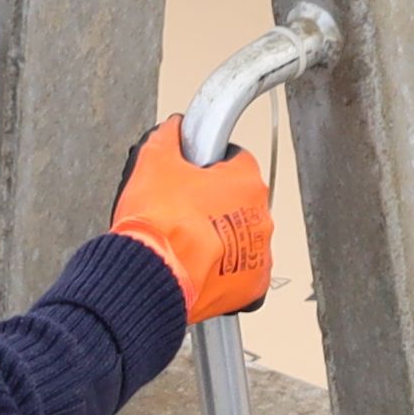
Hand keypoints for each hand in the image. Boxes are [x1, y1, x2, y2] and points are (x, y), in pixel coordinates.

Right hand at [107, 123, 273, 321]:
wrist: (152, 275)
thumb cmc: (157, 225)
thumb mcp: (153, 161)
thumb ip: (169, 138)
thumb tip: (173, 129)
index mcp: (245, 181)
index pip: (235, 160)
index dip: (209, 166)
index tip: (195, 175)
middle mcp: (260, 216)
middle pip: (240, 201)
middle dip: (216, 204)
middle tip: (184, 212)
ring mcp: (259, 253)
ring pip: (242, 237)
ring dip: (221, 238)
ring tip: (188, 242)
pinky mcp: (252, 285)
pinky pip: (243, 272)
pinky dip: (225, 270)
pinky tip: (200, 266)